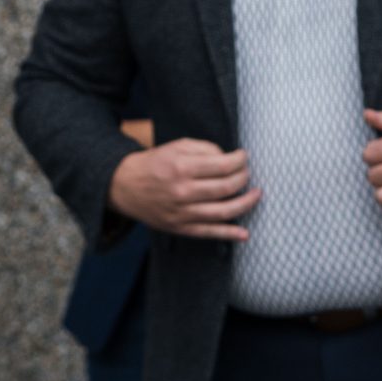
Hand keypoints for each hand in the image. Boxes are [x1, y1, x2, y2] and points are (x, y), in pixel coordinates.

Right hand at [109, 139, 261, 241]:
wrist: (125, 186)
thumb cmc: (155, 164)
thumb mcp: (176, 146)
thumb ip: (204, 148)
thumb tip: (229, 159)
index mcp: (181, 167)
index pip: (222, 165)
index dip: (240, 160)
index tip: (243, 157)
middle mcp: (182, 191)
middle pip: (226, 187)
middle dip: (244, 178)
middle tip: (248, 173)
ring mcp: (182, 212)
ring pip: (223, 211)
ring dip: (245, 203)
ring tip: (256, 195)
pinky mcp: (180, 228)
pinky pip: (209, 233)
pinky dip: (229, 234)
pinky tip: (244, 234)